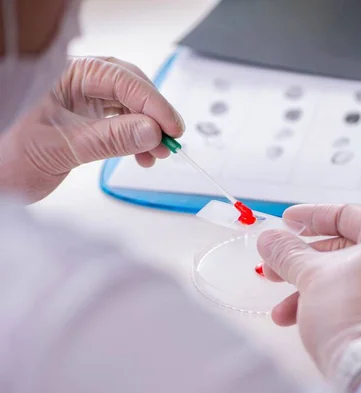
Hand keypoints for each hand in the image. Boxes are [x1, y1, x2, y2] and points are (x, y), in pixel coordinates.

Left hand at [0, 57, 183, 201]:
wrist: (1, 178)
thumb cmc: (14, 157)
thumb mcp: (65, 147)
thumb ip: (110, 138)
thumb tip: (151, 131)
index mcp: (68, 76)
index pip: (122, 81)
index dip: (152, 103)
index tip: (171, 127)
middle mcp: (81, 84)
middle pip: (133, 89)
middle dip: (155, 114)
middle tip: (170, 139)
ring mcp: (88, 101)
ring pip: (134, 106)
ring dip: (151, 129)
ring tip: (157, 152)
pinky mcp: (94, 120)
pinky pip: (127, 123)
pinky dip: (141, 139)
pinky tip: (144, 155)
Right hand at [257, 204, 360, 376]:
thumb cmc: (353, 315)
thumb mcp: (312, 276)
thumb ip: (288, 252)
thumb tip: (270, 238)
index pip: (350, 215)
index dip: (312, 217)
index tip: (287, 222)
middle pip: (350, 252)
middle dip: (306, 264)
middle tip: (276, 269)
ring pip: (356, 282)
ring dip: (315, 292)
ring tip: (282, 312)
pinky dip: (339, 307)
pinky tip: (307, 322)